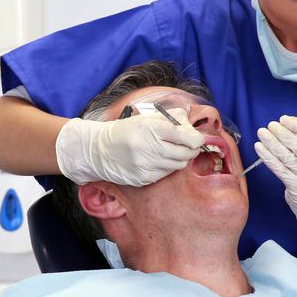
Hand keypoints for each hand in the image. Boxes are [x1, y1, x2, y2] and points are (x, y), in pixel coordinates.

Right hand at [56, 114, 204, 185]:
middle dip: (191, 150)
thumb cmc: (125, 131)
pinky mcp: (142, 178)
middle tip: (190, 146)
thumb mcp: (145, 118)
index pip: (184, 136)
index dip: (196, 139)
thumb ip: (169, 118)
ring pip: (177, 165)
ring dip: (180, 159)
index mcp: (150, 128)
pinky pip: (166, 174)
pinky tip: (160, 161)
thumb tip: (190, 123)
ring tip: (173, 152)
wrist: (99, 150)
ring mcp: (145, 165)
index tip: (197, 138)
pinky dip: (168, 167)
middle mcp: (148, 147)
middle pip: (184, 153)